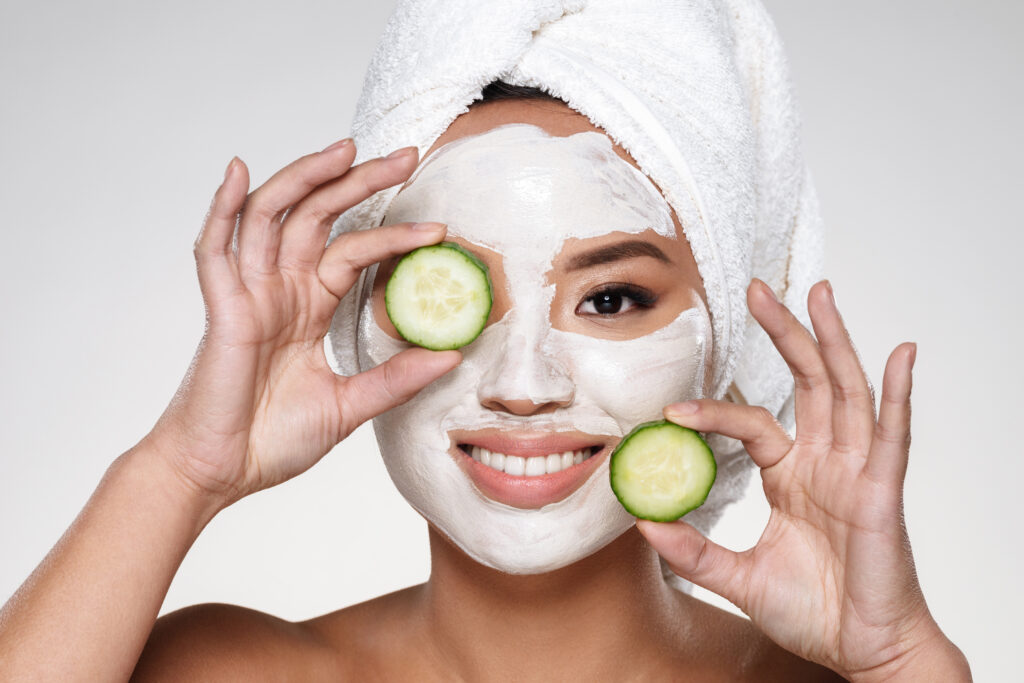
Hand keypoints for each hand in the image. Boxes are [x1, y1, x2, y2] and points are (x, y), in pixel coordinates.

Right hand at [144, 141, 460, 508]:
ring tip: (346, 149)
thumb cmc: (274, 439)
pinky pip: (215, 250)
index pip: (353, 250)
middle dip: (358, 182)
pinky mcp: (222, 310)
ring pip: (273, 216)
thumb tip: (451, 355)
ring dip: (305, 177)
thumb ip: (395, 379)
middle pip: (318, 216)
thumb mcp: (350, 405)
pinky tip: (240, 172)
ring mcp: (249, 294)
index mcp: (308, 306)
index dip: (392, 233)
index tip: (439, 230)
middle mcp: (279, 289)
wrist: (223, 473)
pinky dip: (223, 208)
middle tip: (406, 155)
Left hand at [637, 279, 968, 680]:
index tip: (672, 408)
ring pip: (846, 390)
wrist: (860, 651)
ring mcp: (857, 471)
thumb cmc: (813, 611)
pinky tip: (901, 353)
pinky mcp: (884, 491)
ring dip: (832, 339)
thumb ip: (693, 551)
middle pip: (807, 380)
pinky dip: (899, 393)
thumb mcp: (738, 577)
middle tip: (757, 288)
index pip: (752, 422)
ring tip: (817, 292)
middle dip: (784, 332)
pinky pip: (893, 435)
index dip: (715, 410)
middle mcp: (826, 462)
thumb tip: (643, 523)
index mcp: (793, 475)